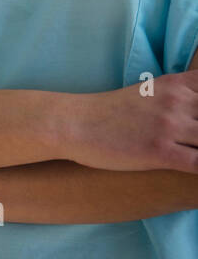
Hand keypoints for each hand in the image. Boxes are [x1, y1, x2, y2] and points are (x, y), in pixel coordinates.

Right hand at [66, 70, 197, 172]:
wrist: (74, 123)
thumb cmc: (112, 112)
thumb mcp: (152, 91)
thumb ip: (183, 95)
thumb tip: (196, 106)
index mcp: (178, 85)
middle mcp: (178, 102)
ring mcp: (170, 127)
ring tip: (194, 149)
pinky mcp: (160, 152)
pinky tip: (196, 173)